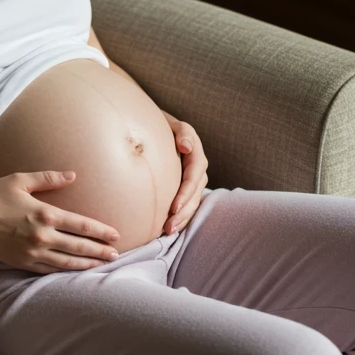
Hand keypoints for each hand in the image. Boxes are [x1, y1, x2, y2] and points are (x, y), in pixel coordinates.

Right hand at [0, 170, 124, 272]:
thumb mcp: (20, 180)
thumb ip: (49, 178)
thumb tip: (72, 175)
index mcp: (45, 214)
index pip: (82, 225)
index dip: (101, 231)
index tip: (115, 235)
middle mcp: (42, 236)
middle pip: (79, 246)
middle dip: (100, 251)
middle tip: (116, 255)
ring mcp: (31, 252)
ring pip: (66, 262)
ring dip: (86, 264)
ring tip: (101, 265)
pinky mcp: (21, 262)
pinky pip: (47, 269)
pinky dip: (63, 270)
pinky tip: (73, 269)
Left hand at [161, 112, 208, 234]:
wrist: (157, 127)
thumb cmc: (160, 125)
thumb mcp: (171, 123)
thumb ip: (182, 133)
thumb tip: (186, 147)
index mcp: (195, 151)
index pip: (194, 174)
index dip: (186, 192)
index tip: (174, 207)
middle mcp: (198, 166)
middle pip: (195, 192)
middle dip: (184, 211)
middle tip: (169, 226)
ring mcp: (194, 177)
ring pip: (194, 201)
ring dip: (183, 217)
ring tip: (168, 231)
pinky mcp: (188, 186)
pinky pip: (188, 203)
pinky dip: (181, 216)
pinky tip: (171, 228)